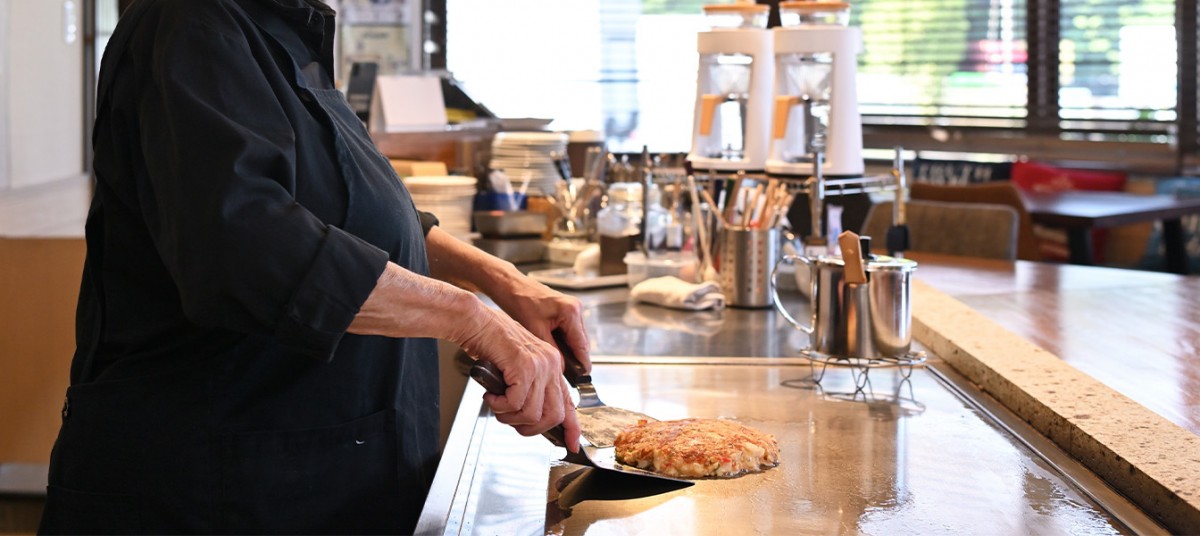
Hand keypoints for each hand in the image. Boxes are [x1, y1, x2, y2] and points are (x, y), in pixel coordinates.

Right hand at [456, 306, 581, 451]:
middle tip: (512, 423)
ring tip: (496, 406)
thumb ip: (529, 388)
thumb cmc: (490, 343)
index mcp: (552, 364)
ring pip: (532, 413)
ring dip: (510, 417)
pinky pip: (515, 403)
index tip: (571, 444)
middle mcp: (551, 364)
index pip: (568, 402)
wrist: (475, 322)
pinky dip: (499, 407)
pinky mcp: (523, 366)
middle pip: (554, 415)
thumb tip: (531, 418)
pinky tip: (491, 397)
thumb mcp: (516, 367)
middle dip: (531, 429)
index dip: (571, 427)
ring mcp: (539, 365)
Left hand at [487, 275, 591, 374]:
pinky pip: (569, 331)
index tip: (583, 377)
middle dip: (575, 358)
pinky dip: (564, 342)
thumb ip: (551, 349)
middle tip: (569, 375)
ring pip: (576, 337)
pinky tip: (555, 350)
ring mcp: (571, 308)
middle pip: (581, 342)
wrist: (510, 286)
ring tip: (560, 364)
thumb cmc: (519, 301)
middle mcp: (575, 308)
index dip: (583, 363)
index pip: (582, 344)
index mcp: (570, 311)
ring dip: (569, 350)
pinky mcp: (565, 310)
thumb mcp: (535, 330)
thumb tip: (561, 368)